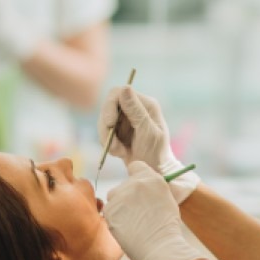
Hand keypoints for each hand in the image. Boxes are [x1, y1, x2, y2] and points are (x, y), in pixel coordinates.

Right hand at [98, 86, 200, 203]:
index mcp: (146, 104)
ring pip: (104, 121)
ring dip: (107, 138)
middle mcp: (135, 108)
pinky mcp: (120, 130)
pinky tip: (120, 153)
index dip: (109, 107)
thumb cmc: (156, 153)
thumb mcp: (147, 132)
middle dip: (106, 127)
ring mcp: (126, 119)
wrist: (155, 172)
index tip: (110, 124)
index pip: (118, 93)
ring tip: (119, 152)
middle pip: (108, 107)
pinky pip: (105, 132)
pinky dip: (108, 144)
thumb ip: (136, 111)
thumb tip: (125, 87)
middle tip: (113, 146)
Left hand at [104, 161, 203, 259]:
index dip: (136, 177)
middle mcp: (134, 183)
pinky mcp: (110, 210)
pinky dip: (115, 219)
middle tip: (138, 213)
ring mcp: (121, 196)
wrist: (160, 247)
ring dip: (120, 207)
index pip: (135, 166)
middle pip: (123, 185)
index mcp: (151, 177)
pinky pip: (110, 211)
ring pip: (114, 198)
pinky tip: (127, 229)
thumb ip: (152, 187)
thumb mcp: (166, 198)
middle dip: (128, 196)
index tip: (139, 190)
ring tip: (133, 223)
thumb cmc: (167, 227)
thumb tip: (143, 187)